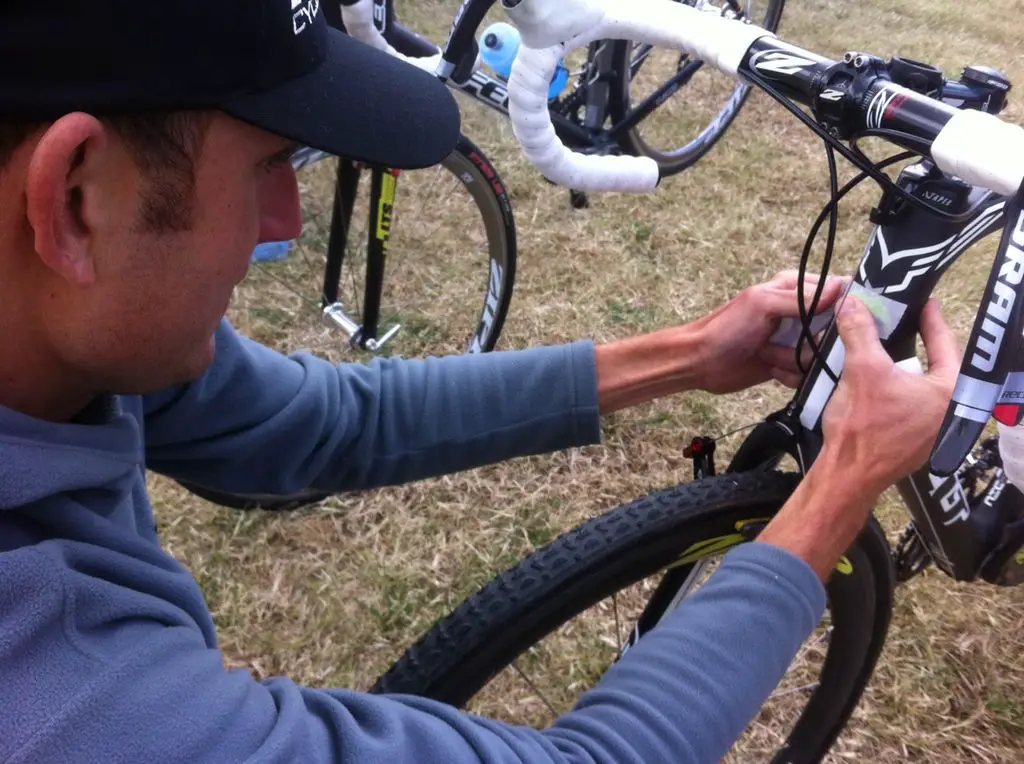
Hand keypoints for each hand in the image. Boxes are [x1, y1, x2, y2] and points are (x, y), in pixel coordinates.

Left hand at [692, 270, 843, 393]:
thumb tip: (841, 287)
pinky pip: (809, 373)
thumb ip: (801, 298)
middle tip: (792, 343)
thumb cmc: (727, 328)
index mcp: (795, 288)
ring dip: (797, 360)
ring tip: (770, 354)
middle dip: (817, 342)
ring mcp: (797, 340)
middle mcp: (801, 313)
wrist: (702, 362)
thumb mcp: (763, 305)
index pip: (839, 291)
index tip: (830, 323)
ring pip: (824, 354)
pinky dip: (792, 375)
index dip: (844, 308)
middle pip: (837, 328)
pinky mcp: (791, 364)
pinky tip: (771, 369)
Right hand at [757, 295, 958, 579]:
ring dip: (906, 367)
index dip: (931, 318)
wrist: (847, 475)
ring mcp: (935, 430)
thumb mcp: (862, 369)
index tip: (925, 302)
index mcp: (950, 392)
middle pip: (936, 364)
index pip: (945, 343)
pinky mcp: (917, 442)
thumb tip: (852, 303)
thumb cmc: (864, 428)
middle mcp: (951, 412)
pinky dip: (898, 389)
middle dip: (919, 343)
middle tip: (906, 321)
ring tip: (888, 348)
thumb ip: (860, 331)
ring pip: (923, 386)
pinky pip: (912, 404)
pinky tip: (879, 382)